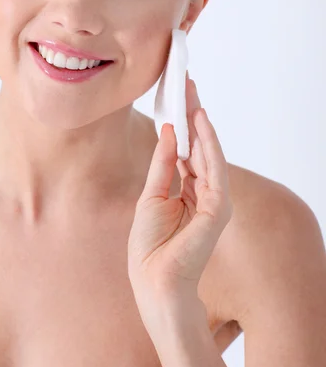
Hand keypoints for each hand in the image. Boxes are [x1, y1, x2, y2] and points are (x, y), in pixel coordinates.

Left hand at [127, 75, 231, 321]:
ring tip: (193, 95)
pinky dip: (208, 143)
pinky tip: (200, 121)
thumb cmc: (149, 245)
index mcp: (185, 191)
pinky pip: (214, 168)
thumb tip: (171, 132)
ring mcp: (212, 200)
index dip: (183, 126)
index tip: (178, 99)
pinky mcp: (217, 207)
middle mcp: (202, 192)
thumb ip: (163, 163)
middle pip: (199, 147)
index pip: (188, 151)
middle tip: (188, 86)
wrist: (153, 279)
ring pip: (209, 152)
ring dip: (201, 123)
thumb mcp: (151, 194)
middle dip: (193, 117)